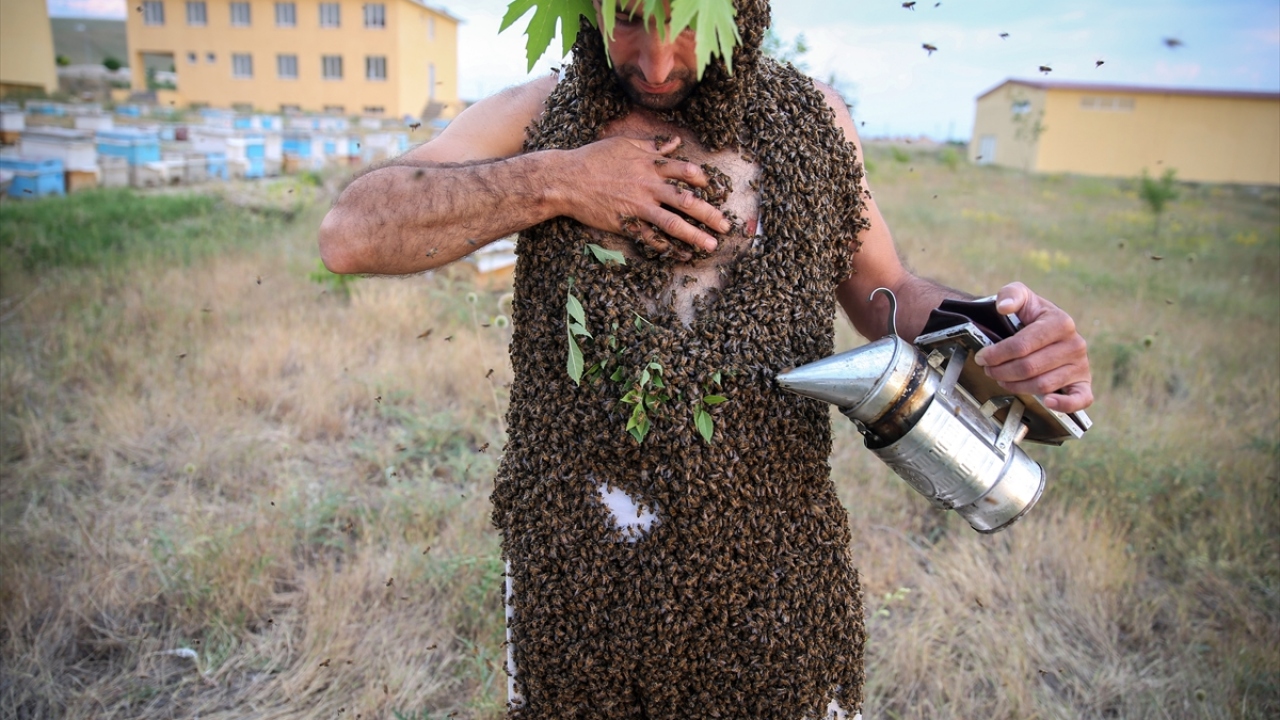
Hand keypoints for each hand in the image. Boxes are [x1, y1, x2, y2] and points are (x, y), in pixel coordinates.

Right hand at [560, 135, 730, 255]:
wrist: (567, 179)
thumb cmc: (594, 158)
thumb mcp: (625, 144)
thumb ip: (652, 146)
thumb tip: (675, 142)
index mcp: (650, 164)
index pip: (686, 172)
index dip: (704, 181)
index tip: (715, 190)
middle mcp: (649, 186)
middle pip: (687, 200)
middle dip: (710, 213)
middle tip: (726, 225)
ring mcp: (638, 207)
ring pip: (673, 223)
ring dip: (695, 235)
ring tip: (711, 245)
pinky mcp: (626, 224)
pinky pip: (651, 238)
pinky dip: (667, 247)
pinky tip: (681, 255)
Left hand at [973, 282, 1092, 412]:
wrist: (1043, 328)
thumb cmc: (1030, 314)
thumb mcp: (1019, 295)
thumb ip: (1010, 294)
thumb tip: (1003, 306)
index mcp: (1060, 322)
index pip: (1022, 345)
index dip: (997, 354)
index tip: (982, 357)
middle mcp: (1075, 344)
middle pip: (1030, 367)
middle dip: (1002, 371)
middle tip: (989, 370)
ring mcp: (1081, 365)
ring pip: (1043, 385)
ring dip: (1017, 386)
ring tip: (1003, 379)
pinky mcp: (1083, 383)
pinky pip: (1080, 399)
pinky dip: (1064, 405)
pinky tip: (1048, 402)